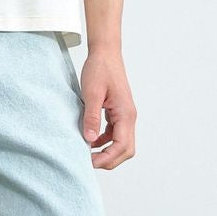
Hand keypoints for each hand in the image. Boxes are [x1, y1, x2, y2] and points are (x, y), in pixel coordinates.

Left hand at [79, 48, 135, 168]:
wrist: (105, 53)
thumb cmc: (100, 69)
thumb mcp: (91, 94)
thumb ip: (91, 117)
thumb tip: (90, 139)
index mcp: (126, 114)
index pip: (122, 146)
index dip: (107, 158)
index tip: (90, 162)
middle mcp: (129, 117)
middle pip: (126, 150)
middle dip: (109, 160)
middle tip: (89, 162)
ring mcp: (125, 115)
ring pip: (121, 143)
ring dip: (106, 152)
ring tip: (87, 153)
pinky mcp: (118, 113)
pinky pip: (114, 134)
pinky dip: (104, 141)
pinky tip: (90, 140)